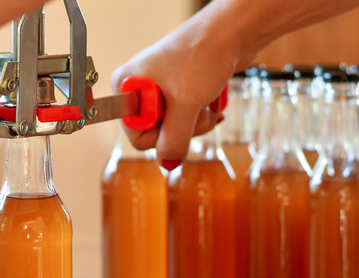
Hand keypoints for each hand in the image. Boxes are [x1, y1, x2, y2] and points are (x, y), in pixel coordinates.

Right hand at [111, 9, 255, 168]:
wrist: (231, 32)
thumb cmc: (202, 53)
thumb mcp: (185, 105)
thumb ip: (174, 141)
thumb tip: (168, 164)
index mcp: (127, 87)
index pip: (136, 136)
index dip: (161, 134)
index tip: (176, 118)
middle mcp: (139, 88)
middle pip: (158, 134)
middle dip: (184, 128)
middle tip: (196, 108)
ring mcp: (159, 89)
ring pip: (176, 128)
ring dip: (197, 120)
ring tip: (205, 99)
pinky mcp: (178, 90)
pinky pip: (188, 117)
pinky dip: (202, 111)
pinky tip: (211, 97)